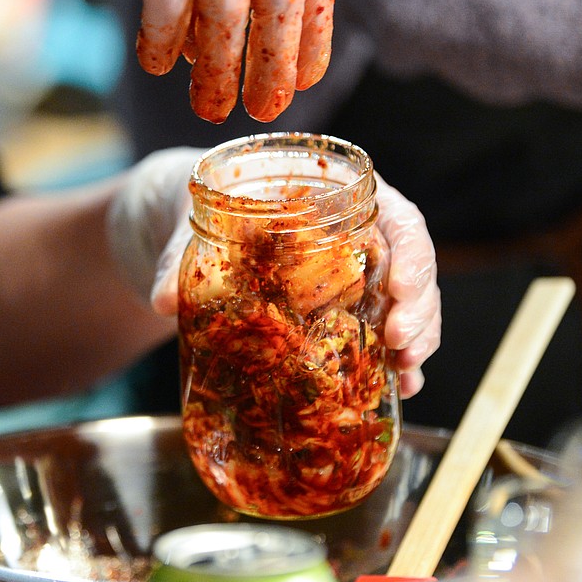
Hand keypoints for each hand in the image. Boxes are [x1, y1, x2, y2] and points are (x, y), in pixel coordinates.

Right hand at [0, 0, 334, 123]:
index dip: (313, 33)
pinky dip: (165, 43)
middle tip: (263, 109)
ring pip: (230, 11)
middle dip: (274, 64)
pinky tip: (155, 62)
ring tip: (207, 105)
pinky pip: (171, 6)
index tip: (303, 80)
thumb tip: (214, 48)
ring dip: (219, 69)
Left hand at [108, 153, 440, 397]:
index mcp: (332, 194)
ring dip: (415, 338)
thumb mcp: (184, 215)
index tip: (401, 286)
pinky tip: (399, 387)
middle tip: (401, 344)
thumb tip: (164, 300)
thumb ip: (178, 252)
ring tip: (407, 375)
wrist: (176, 229)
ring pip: (403, 302)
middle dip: (418, 307)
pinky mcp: (334, 310)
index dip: (411, 250)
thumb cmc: (193, 203)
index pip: (396, 214)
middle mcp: (352, 232)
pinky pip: (376, 330)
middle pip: (409, 264)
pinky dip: (391, 359)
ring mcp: (348, 273)